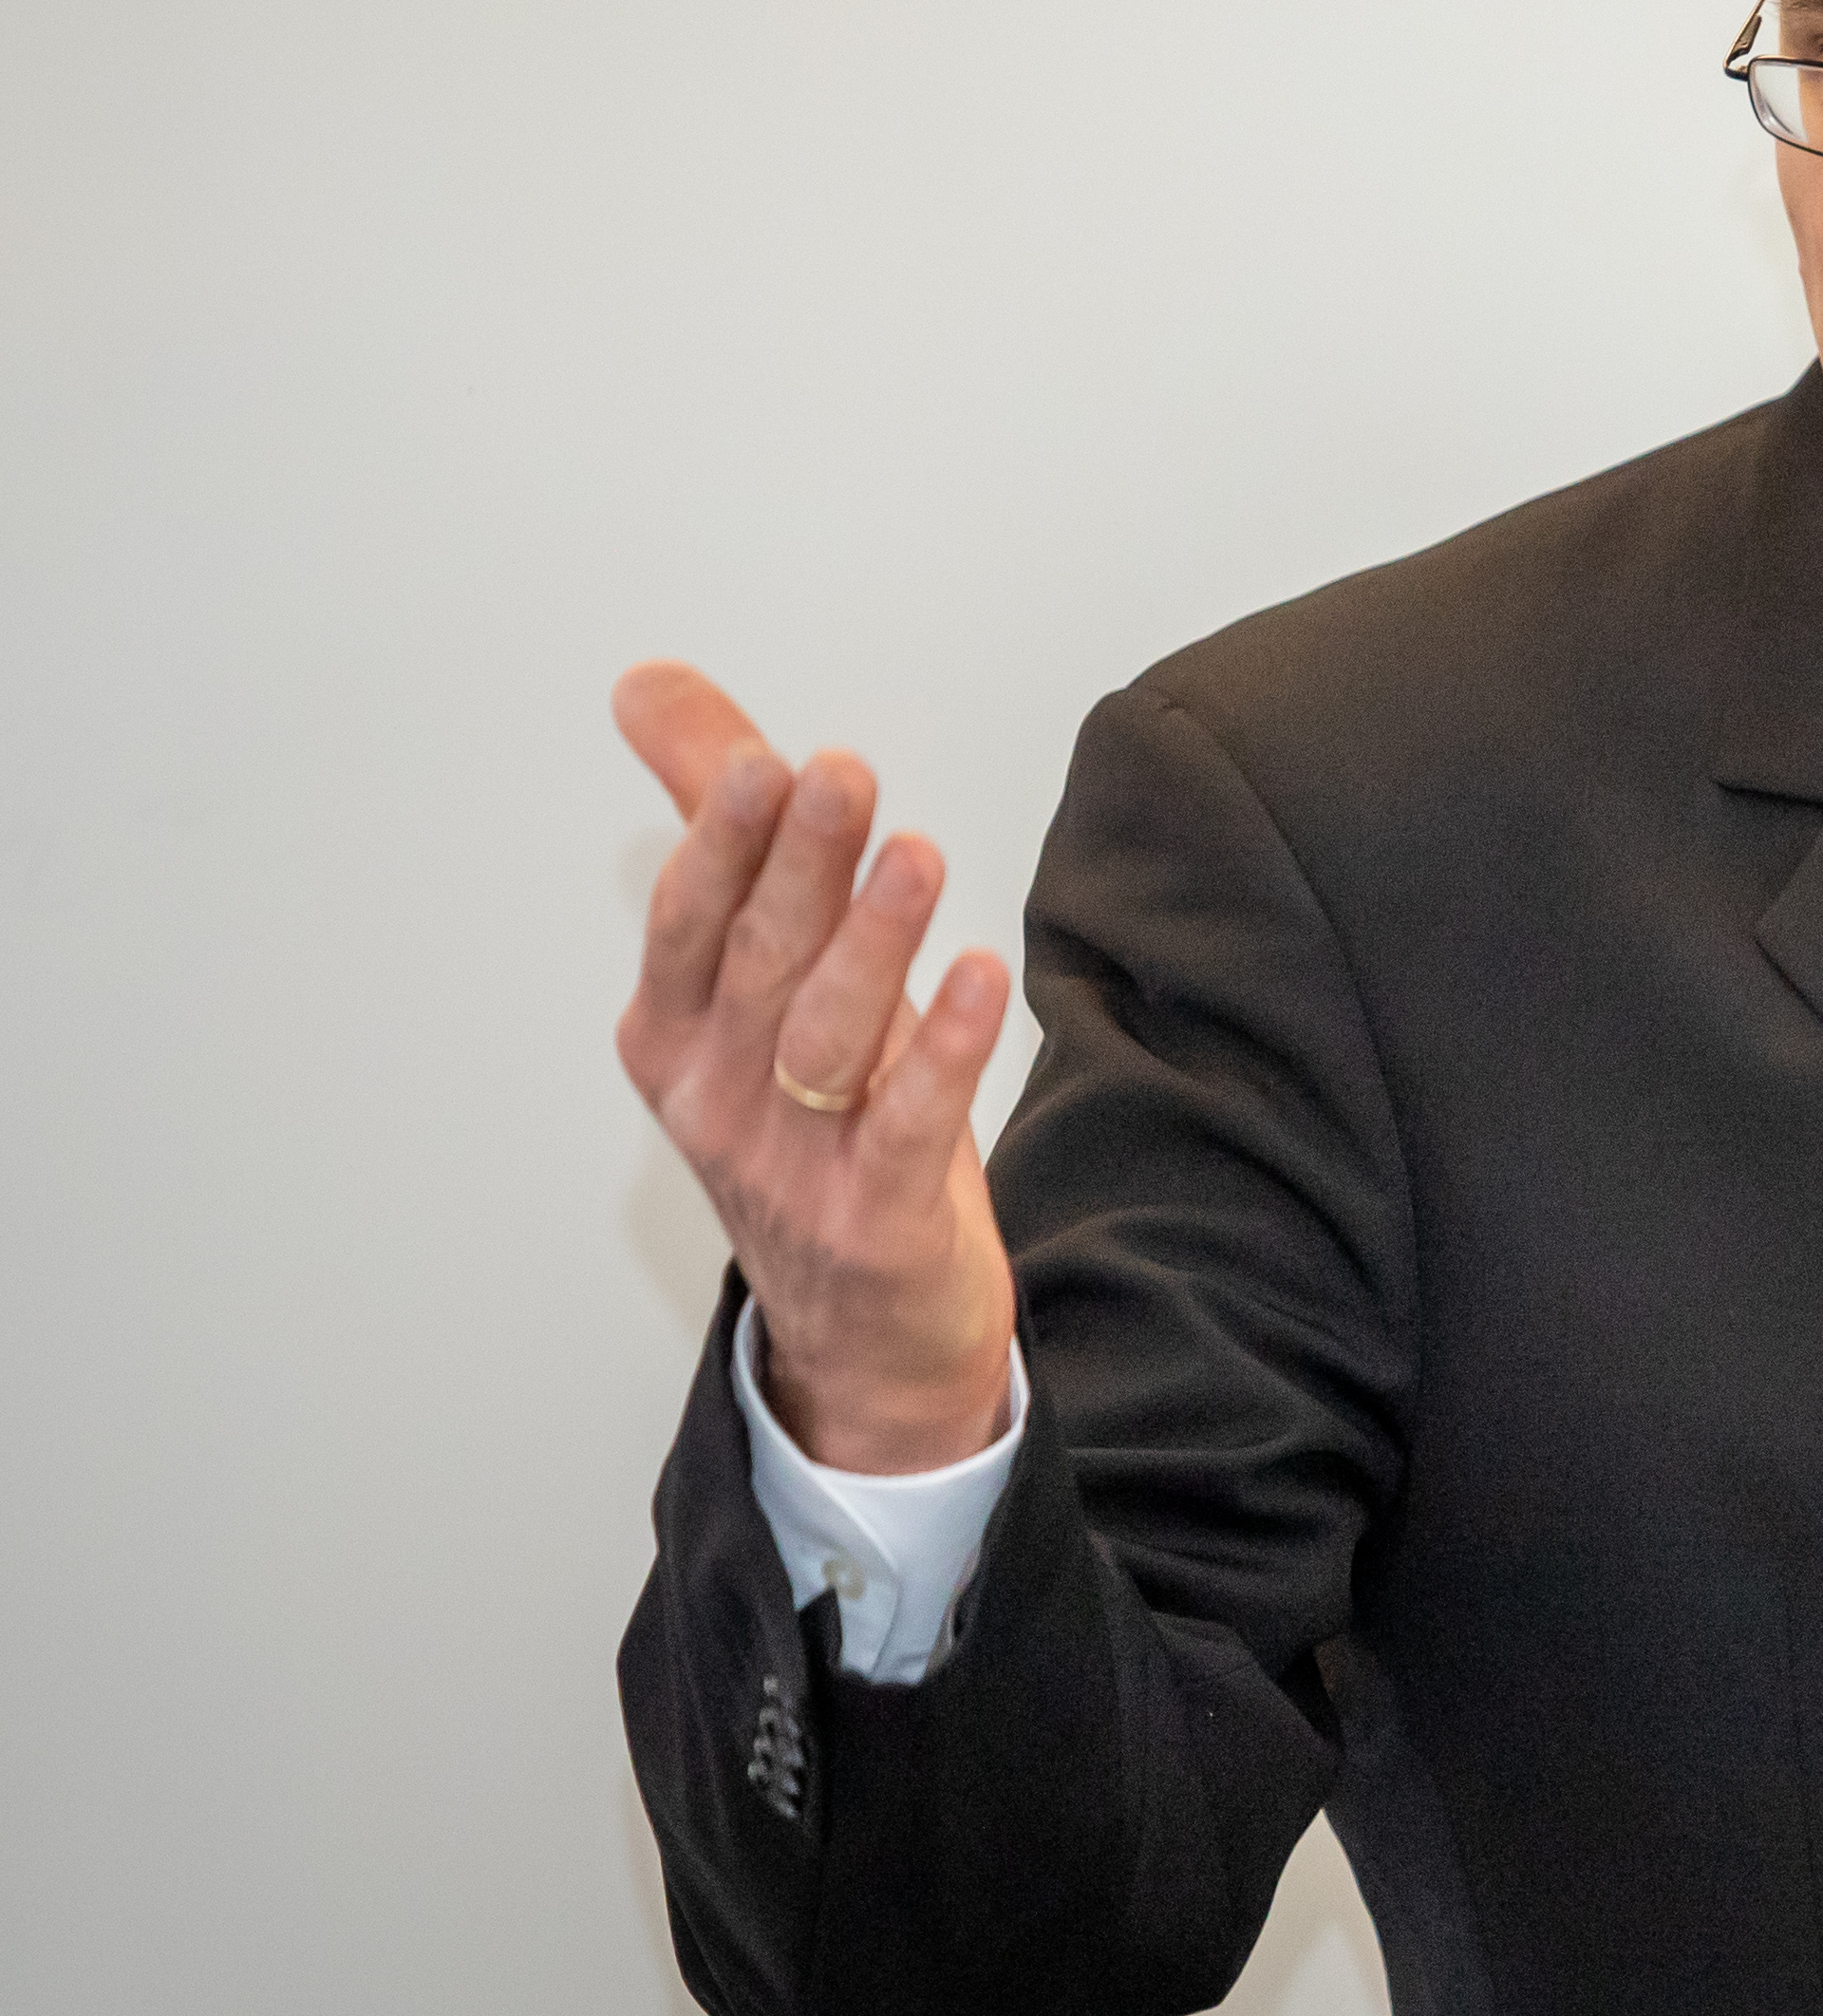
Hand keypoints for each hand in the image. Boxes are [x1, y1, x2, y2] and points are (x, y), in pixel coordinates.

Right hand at [612, 662, 1018, 1471]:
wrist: (861, 1328)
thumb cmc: (813, 1124)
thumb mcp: (757, 978)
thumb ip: (725, 828)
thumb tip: (650, 687)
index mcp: (674, 1033)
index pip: (691, 923)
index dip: (722, 845)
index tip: (761, 762)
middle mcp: (718, 1098)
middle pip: (761, 963)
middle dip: (799, 866)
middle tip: (841, 776)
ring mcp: (792, 1165)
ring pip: (829, 1038)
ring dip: (873, 943)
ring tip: (915, 857)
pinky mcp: (878, 1220)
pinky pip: (909, 1122)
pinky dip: (944, 1049)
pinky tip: (979, 977)